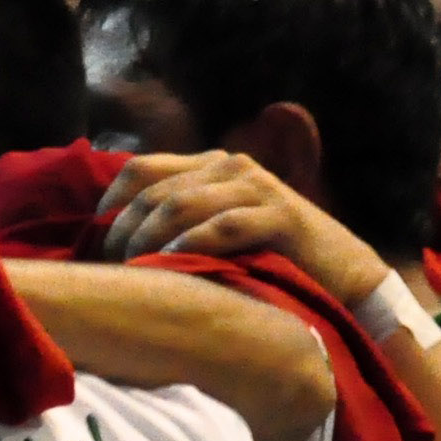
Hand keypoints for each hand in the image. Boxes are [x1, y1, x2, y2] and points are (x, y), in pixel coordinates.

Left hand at [95, 150, 386, 305]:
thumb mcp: (218, 230)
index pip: (141, 168)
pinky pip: (222, 226)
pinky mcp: (280, 215)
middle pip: (154, 193)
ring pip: (180, 206)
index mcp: (210, 164)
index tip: (95, 239)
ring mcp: (256, 188)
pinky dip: (191, 246)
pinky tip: (173, 266)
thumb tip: (112, 240)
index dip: (110, 202)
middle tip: (114, 269)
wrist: (345, 275)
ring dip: (149, 242)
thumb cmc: (271, 257)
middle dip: (125, 232)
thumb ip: (178, 220)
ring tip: (136, 272)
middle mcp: (230, 166)